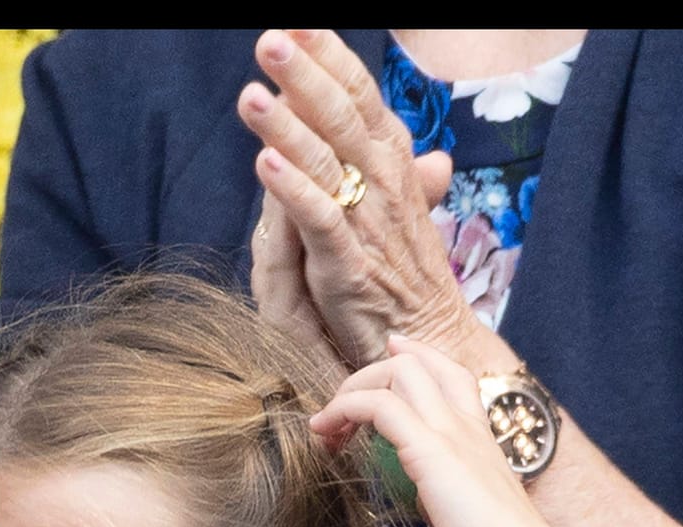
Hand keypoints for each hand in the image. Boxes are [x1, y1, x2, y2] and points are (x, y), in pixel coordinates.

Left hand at [237, 29, 485, 368]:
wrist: (431, 340)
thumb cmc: (405, 273)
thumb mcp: (398, 209)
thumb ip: (387, 165)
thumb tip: (411, 136)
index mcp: (391, 163)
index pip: (359, 98)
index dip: (330, 59)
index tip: (298, 23)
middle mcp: (384, 184)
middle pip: (341, 117)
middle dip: (305, 76)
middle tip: (271, 40)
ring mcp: (368, 225)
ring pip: (327, 162)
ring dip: (287, 128)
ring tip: (251, 95)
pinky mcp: (350, 267)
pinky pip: (322, 221)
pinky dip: (295, 192)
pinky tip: (264, 165)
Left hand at [310, 336, 572, 526]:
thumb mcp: (466, 522)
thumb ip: (442, 511)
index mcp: (480, 439)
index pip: (451, 375)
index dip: (417, 357)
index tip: (388, 354)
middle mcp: (467, 427)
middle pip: (416, 364)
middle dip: (367, 376)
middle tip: (337, 414)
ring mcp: (452, 435)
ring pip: (398, 372)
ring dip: (350, 390)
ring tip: (325, 425)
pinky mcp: (432, 452)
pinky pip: (380, 406)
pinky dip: (345, 407)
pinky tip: (325, 431)